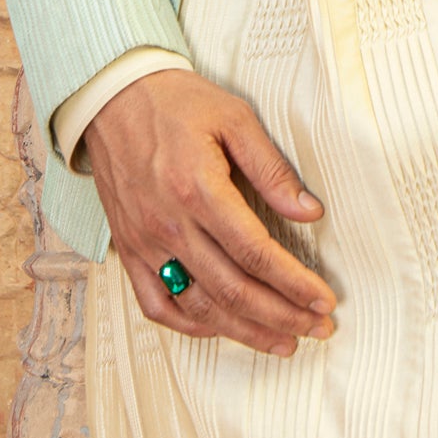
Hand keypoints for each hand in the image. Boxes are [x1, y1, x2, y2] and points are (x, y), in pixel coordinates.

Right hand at [85, 69, 335, 354]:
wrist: (113, 97)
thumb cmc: (177, 102)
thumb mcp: (234, 118)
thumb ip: (271, 169)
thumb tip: (310, 212)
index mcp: (198, 189)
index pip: (256, 253)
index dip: (294, 284)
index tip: (324, 300)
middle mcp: (169, 223)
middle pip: (233, 289)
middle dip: (282, 316)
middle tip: (317, 327)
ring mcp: (144, 242)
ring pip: (199, 306)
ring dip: (245, 331)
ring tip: (283, 341)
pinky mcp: (128, 248)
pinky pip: (156, 304)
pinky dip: (190, 325)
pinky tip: (221, 328)